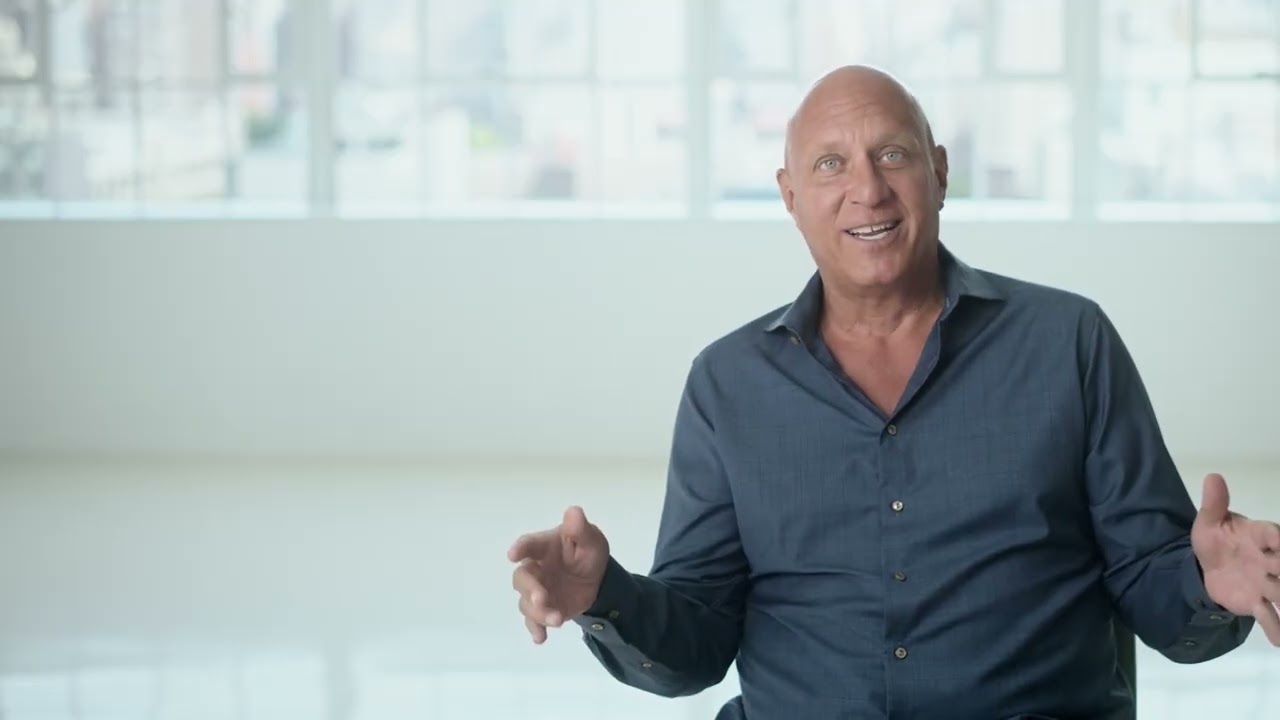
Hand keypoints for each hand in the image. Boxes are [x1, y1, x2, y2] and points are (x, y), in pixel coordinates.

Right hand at [507, 506, 610, 643]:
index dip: (521, 548)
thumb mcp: (591, 541)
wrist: (597, 581)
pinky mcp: (542, 609)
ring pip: (526, 602)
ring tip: (557, 619)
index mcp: (544, 547)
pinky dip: (535, 628)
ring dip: (538, 612)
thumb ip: (581, 529)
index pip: (529, 544)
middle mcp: (535, 569)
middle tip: (541, 598)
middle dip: (530, 589)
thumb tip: (573, 512)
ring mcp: (537, 591)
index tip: (513, 555)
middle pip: (523, 578)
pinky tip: (541, 638)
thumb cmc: (588, 554)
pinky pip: (533, 620)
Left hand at [1191, 473, 1279, 645]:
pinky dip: (1277, 628)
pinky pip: (1270, 616)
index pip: (1274, 534)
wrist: (1207, 569)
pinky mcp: (1258, 602)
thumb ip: (1213, 505)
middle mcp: (1270, 559)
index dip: (1279, 538)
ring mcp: (1267, 583)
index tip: (1278, 541)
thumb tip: (1212, 477)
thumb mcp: (1208, 523)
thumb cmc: (1216, 541)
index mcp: (1260, 535)